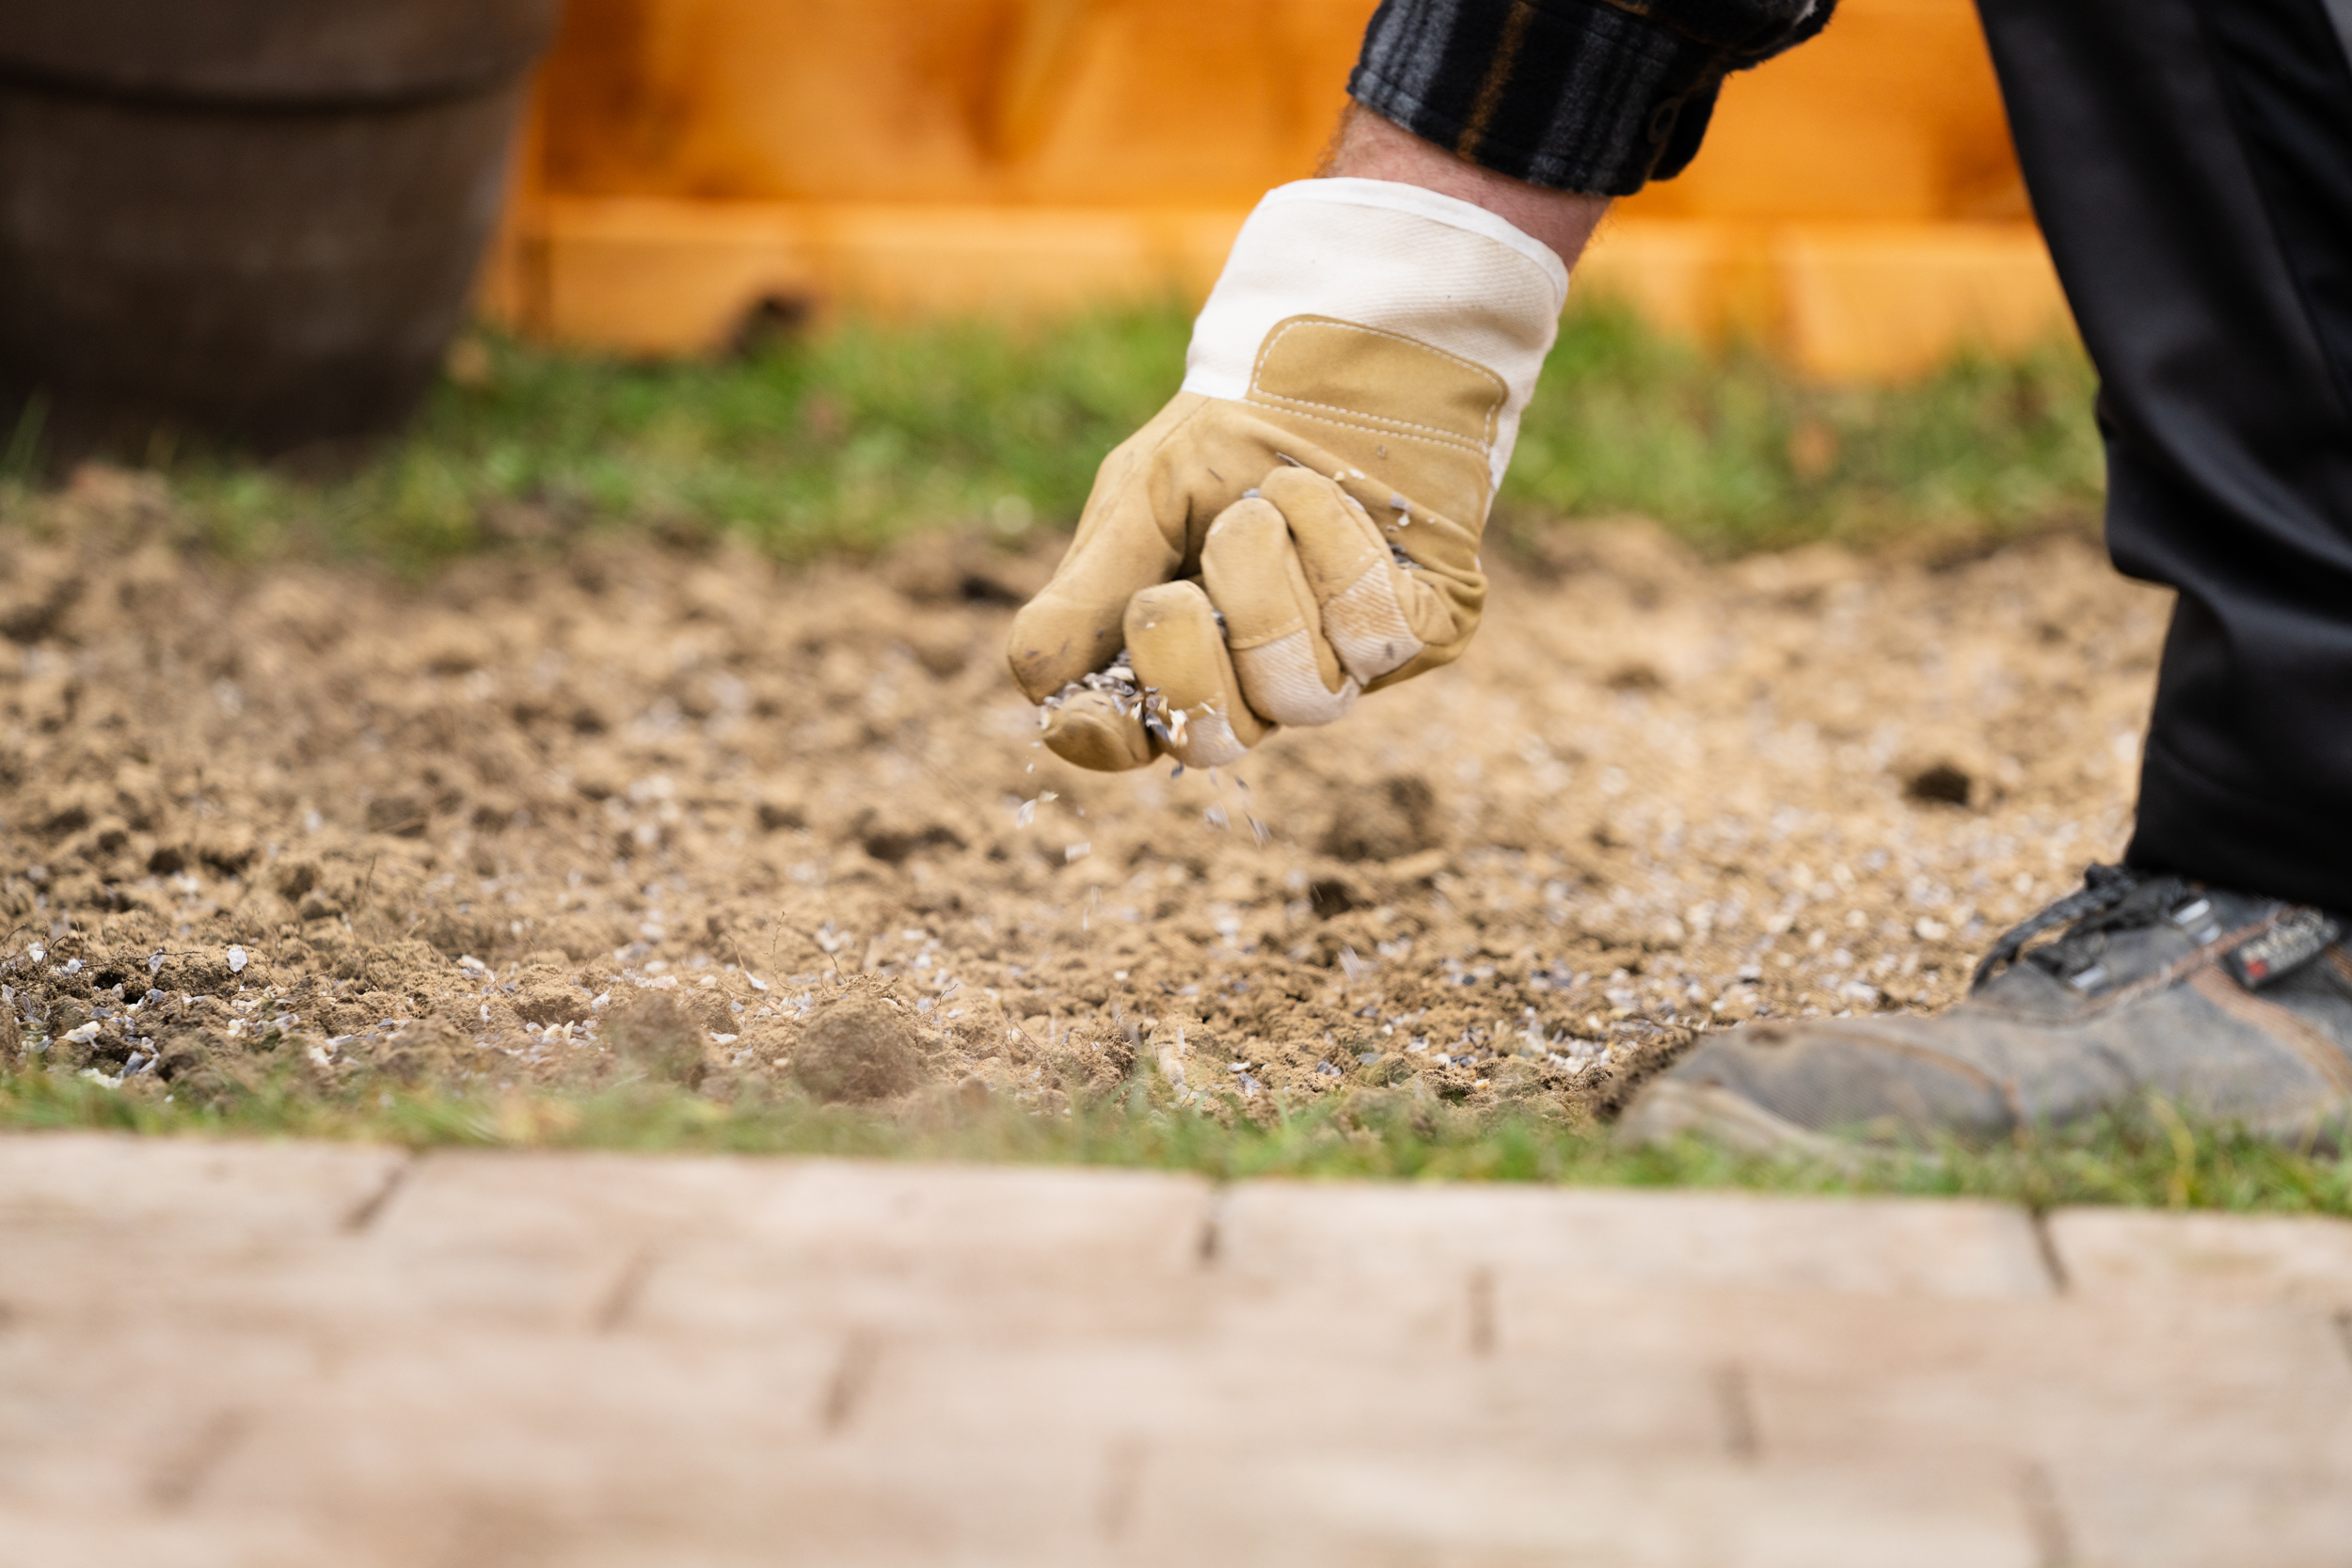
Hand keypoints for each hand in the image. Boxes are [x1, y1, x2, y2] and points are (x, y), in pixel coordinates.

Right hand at [1007, 176, 1570, 770]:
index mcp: (1175, 654)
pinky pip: (1373, 632)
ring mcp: (1346, 663)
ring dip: (1263, 581)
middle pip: (1215, 742)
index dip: (1104, 737)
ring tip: (1262, 503)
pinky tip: (1322, 492)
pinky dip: (1334, 546)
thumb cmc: (1235, 430)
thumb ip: (1090, 589)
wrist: (1346, 349)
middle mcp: (1259, 678)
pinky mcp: (1425, 632)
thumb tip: (1033, 674)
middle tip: (1173, 589)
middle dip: (1183, 660)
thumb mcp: (1142, 496)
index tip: (1082, 710)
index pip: (1130, 740)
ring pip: (1299, 693)